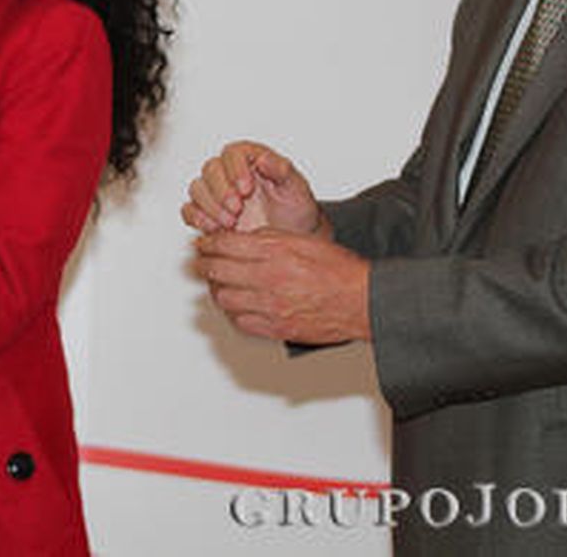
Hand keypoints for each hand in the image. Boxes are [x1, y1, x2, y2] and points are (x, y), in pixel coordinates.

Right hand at [183, 140, 324, 235]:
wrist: (290, 236)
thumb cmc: (294, 208)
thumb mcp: (296, 188)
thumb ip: (282, 170)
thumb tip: (264, 158)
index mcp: (248, 158)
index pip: (232, 153)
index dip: (235, 170)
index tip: (246, 189)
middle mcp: (227, 172)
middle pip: (210, 170)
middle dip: (221, 191)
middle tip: (237, 208)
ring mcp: (214, 193)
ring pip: (197, 189)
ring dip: (210, 206)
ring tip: (230, 223)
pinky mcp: (205, 213)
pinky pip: (189, 210)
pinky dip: (197, 218)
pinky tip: (214, 228)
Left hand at [196, 228, 371, 343]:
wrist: (364, 302)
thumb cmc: (340, 270)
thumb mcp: (304, 239)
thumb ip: (269, 237)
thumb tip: (240, 238)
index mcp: (276, 253)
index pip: (225, 245)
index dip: (208, 242)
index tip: (204, 243)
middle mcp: (269, 280)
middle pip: (218, 270)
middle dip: (204, 263)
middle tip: (202, 261)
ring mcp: (271, 307)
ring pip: (224, 298)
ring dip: (217, 289)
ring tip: (218, 283)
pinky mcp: (276, 329)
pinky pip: (240, 322)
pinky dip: (233, 312)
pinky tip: (236, 304)